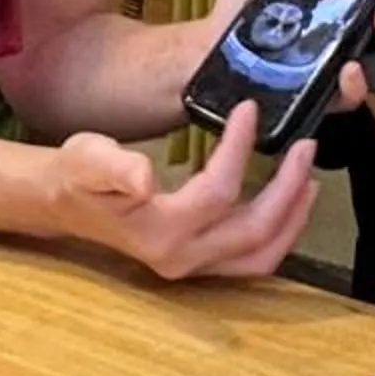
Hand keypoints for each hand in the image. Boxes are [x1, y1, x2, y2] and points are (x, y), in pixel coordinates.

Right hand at [49, 105, 320, 278]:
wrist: (66, 204)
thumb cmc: (77, 175)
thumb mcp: (86, 158)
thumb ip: (112, 167)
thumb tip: (143, 177)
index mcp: (159, 232)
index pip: (218, 193)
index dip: (239, 149)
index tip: (249, 109)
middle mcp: (182, 258)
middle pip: (255, 233)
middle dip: (288, 189)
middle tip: (306, 146)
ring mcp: (193, 266)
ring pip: (261, 255)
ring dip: (293, 218)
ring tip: (309, 176)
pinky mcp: (200, 262)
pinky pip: (252, 256)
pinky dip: (278, 230)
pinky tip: (289, 198)